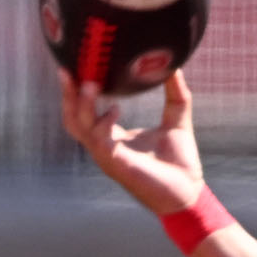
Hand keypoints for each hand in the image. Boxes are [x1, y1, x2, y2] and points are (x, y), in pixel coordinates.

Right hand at [58, 68, 205, 219]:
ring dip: (81, 104)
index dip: (77, 90)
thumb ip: (174, 90)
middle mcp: (105, 146)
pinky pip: (99, 141)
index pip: (84, 112)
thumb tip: (174, 64)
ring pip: (79, 127)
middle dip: (67, 94)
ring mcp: (108, 156)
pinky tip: (115, 108)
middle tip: (68, 68)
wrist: (189, 192)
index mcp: (113, 137)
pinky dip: (102, 123)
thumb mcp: (177, 117)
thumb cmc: (180, 162)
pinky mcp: (117, 164)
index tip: (79, 64)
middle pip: (72, 118)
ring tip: (89, 83)